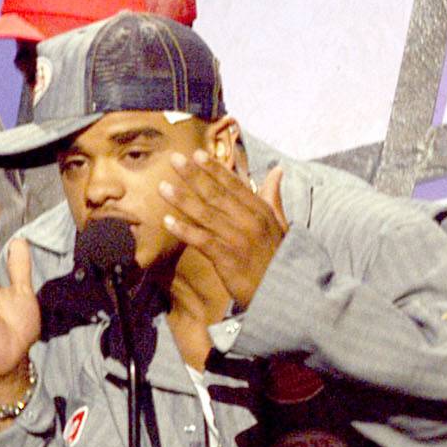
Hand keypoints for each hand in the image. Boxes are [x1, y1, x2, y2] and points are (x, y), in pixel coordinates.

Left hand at [158, 153, 286, 306]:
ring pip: (206, 214)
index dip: (214, 168)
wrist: (284, 293)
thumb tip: (276, 171)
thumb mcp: (280, 225)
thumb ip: (273, 197)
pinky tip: (167, 221)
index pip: (234, 184)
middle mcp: (249, 221)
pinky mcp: (228, 259)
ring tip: (163, 186)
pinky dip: (184, 230)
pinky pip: (202, 240)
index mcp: (261, 211)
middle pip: (217, 193)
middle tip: (174, 159)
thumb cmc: (278, 259)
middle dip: (194, 175)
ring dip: (183, 199)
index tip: (197, 154)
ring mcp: (238, 239)